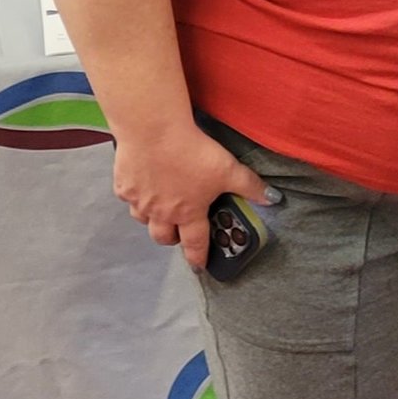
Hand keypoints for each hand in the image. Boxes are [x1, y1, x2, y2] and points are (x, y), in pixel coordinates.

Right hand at [109, 124, 273, 271]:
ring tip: (160, 207)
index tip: (199, 267)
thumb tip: (274, 199)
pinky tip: (142, 182)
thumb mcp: (227, 169)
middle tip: (179, 231)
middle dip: (172, 239)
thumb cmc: (193, 152)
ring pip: (143, 220)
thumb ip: (249, 186)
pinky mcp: (123, 185)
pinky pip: (128, 198)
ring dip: (152, 218)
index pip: (195, 243)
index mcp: (189, 212)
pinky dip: (137, 195)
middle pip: (163, 238)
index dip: (198, 257)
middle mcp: (161, 212)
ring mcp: (139, 200)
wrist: (153, 131)